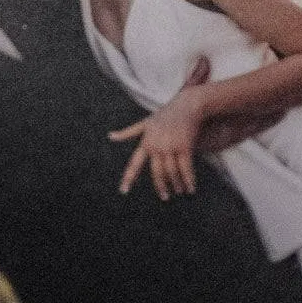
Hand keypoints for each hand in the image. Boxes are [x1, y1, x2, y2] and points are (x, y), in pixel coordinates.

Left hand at [110, 75, 207, 197]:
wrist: (187, 105)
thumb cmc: (165, 114)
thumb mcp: (145, 122)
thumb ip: (129, 132)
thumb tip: (110, 136)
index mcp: (146, 142)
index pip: (134, 164)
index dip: (128, 178)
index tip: (123, 191)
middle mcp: (156, 146)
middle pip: (157, 173)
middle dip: (161, 187)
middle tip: (165, 197)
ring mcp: (170, 146)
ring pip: (171, 172)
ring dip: (177, 184)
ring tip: (180, 191)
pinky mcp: (184, 146)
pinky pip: (186, 168)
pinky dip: (189, 180)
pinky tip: (191, 188)